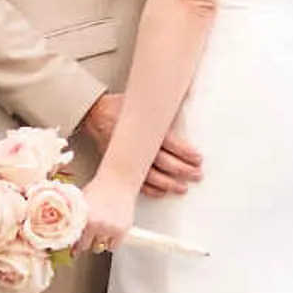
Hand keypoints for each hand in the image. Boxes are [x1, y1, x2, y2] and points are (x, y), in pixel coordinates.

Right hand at [78, 92, 199, 194]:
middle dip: (183, 170)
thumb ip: (160, 109)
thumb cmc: (119, 107)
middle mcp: (136, 145)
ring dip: (169, 183)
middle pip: (164, 162)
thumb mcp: (141, 102)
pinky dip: (149, 188)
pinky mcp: (119, 165)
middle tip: (196, 174)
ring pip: (151, 176)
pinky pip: (135, 182)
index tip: (197, 158)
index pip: (169, 143)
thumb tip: (182, 101)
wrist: (95, 113)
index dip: (185, 152)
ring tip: (182, 188)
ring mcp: (127, 158)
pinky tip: (161, 191)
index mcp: (143, 129)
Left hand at [78, 186, 137, 255]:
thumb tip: (69, 238)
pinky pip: (113, 247)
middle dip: (87, 241)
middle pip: (86, 246)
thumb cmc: (98, 189)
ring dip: (99, 241)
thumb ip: (74, 219)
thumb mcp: (81, 203)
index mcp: (83, 217)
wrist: (118, 181)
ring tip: (101, 230)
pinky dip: (111, 243)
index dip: (75, 242)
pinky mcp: (121, 231)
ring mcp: (109, 228)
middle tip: (90, 234)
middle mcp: (96, 224)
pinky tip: (110, 233)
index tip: (74, 245)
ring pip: (100, 247)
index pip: (74, 240)